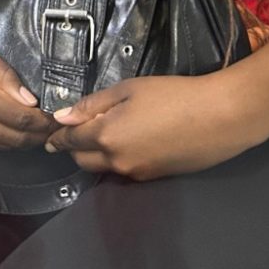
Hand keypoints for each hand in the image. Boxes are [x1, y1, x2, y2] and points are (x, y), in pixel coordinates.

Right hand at [0, 15, 55, 149]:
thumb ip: (2, 73)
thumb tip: (30, 100)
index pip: (19, 118)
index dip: (43, 122)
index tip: (58, 116)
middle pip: (12, 138)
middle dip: (38, 135)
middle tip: (55, 126)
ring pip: (0, 145)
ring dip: (23, 140)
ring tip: (40, 129)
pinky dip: (4, 139)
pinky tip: (15, 129)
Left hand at [44, 73, 253, 179]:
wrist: (219, 118)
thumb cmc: (172, 96)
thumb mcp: (129, 90)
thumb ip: (93, 104)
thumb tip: (62, 116)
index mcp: (106, 137)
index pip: (70, 141)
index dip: (58, 137)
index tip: (50, 136)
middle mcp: (117, 162)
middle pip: (83, 160)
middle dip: (75, 147)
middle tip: (78, 130)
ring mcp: (137, 174)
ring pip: (104, 168)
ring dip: (96, 155)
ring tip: (102, 135)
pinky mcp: (154, 178)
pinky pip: (125, 171)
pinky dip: (117, 160)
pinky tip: (128, 143)